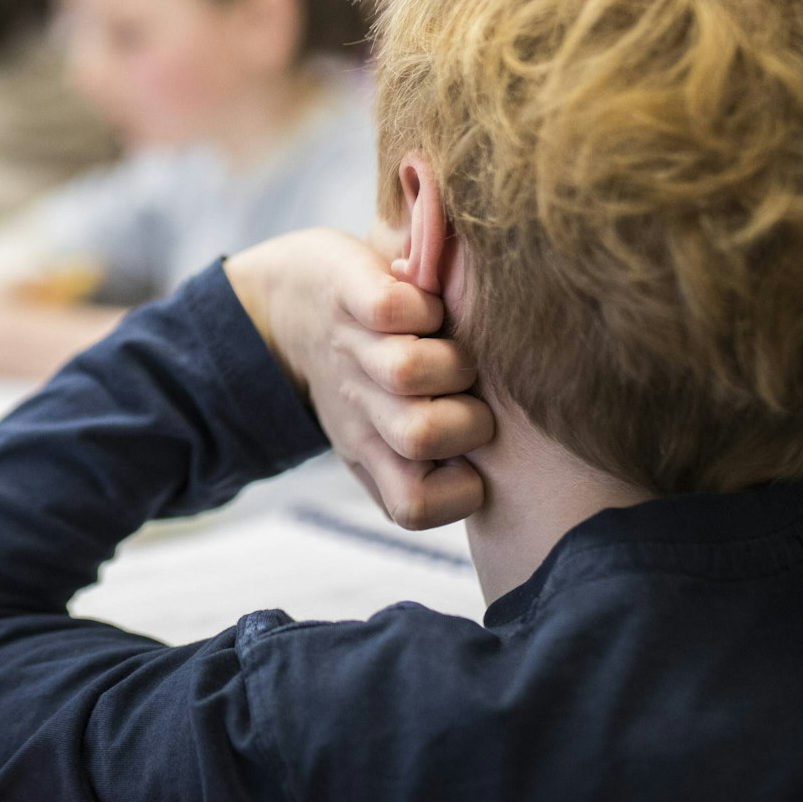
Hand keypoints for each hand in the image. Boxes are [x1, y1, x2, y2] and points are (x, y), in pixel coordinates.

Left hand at [226, 229, 492, 529]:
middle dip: (467, 417)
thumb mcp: (386, 435)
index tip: (470, 458)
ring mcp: (351, 351)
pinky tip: (428, 301)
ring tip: (450, 346)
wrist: (289, 306)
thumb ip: (440, 462)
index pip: (415, 508)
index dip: (461, 489)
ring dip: (450, 358)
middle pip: (420, 436)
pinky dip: (423, 303)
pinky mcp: (347, 294)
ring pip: (408, 371)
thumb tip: (513, 475)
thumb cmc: (366, 374)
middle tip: (467, 396)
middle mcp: (358, 409)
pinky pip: (390, 308)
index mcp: (372, 454)